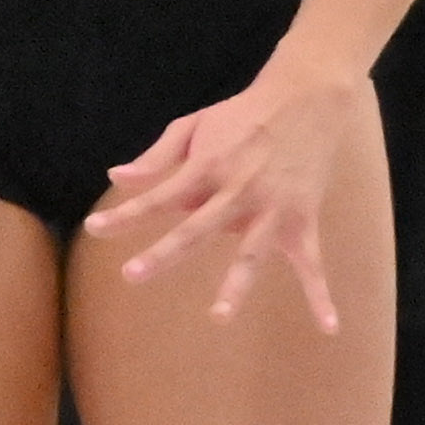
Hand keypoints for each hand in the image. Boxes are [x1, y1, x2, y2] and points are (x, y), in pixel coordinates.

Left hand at [85, 51, 371, 333]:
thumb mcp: (195, 124)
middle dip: (164, 253)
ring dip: (236, 285)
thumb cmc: (243, 114)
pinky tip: (328, 326)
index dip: (127, 214)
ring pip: (251, 252)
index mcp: (208, 166)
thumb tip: (115, 177)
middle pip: (196, 228)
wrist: (305, 98)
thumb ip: (156, 155)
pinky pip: (312, 263)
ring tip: (219, 316)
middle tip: (132, 275)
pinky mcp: (302, 219)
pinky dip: (320, 295)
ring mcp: (273, 207)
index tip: (95, 229)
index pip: (159, 196)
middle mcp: (238, 189)